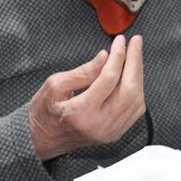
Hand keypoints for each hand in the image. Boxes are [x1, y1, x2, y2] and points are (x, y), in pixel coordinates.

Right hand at [28, 35, 144, 161]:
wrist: (42, 140)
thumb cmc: (44, 112)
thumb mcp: (55, 85)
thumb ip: (83, 72)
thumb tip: (105, 56)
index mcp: (82, 113)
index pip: (109, 79)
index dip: (117, 56)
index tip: (120, 40)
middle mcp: (100, 125)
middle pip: (129, 90)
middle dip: (135, 62)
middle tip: (135, 42)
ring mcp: (110, 132)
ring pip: (136, 101)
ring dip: (138, 75)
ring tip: (134, 55)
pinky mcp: (115, 134)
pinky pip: (135, 111)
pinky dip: (137, 90)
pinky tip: (133, 75)